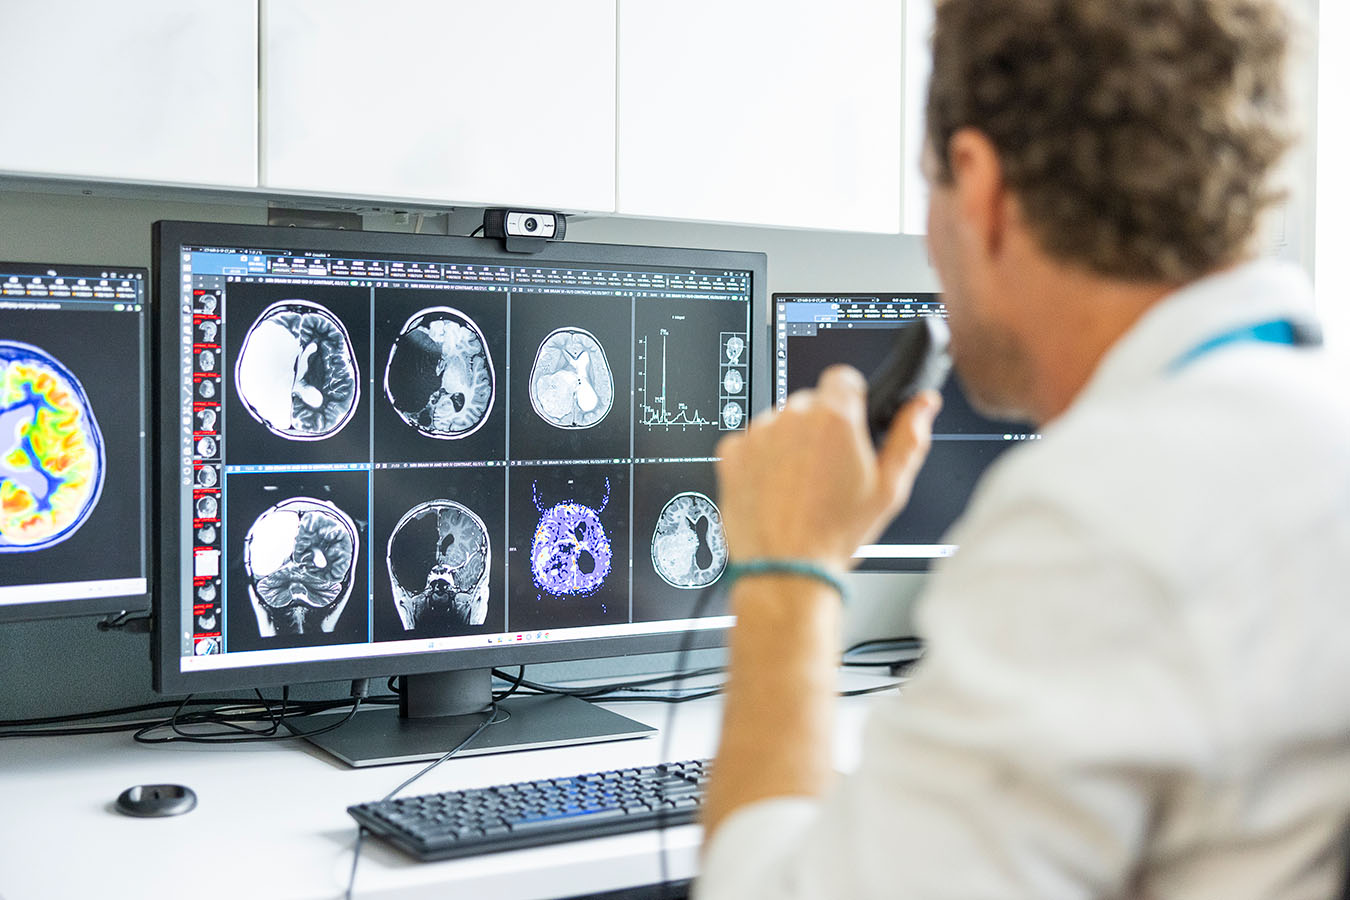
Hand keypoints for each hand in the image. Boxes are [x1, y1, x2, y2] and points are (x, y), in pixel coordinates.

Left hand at [714, 365, 939, 572]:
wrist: (785, 570)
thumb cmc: (836, 536)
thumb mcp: (888, 490)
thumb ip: (909, 438)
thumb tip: (923, 405)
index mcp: (834, 419)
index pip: (842, 377)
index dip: (850, 399)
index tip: (851, 423)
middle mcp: (792, 418)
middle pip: (810, 403)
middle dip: (821, 427)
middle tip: (829, 469)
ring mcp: (757, 434)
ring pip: (779, 423)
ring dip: (790, 443)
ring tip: (801, 487)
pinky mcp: (731, 453)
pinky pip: (750, 442)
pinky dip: (760, 460)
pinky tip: (775, 490)